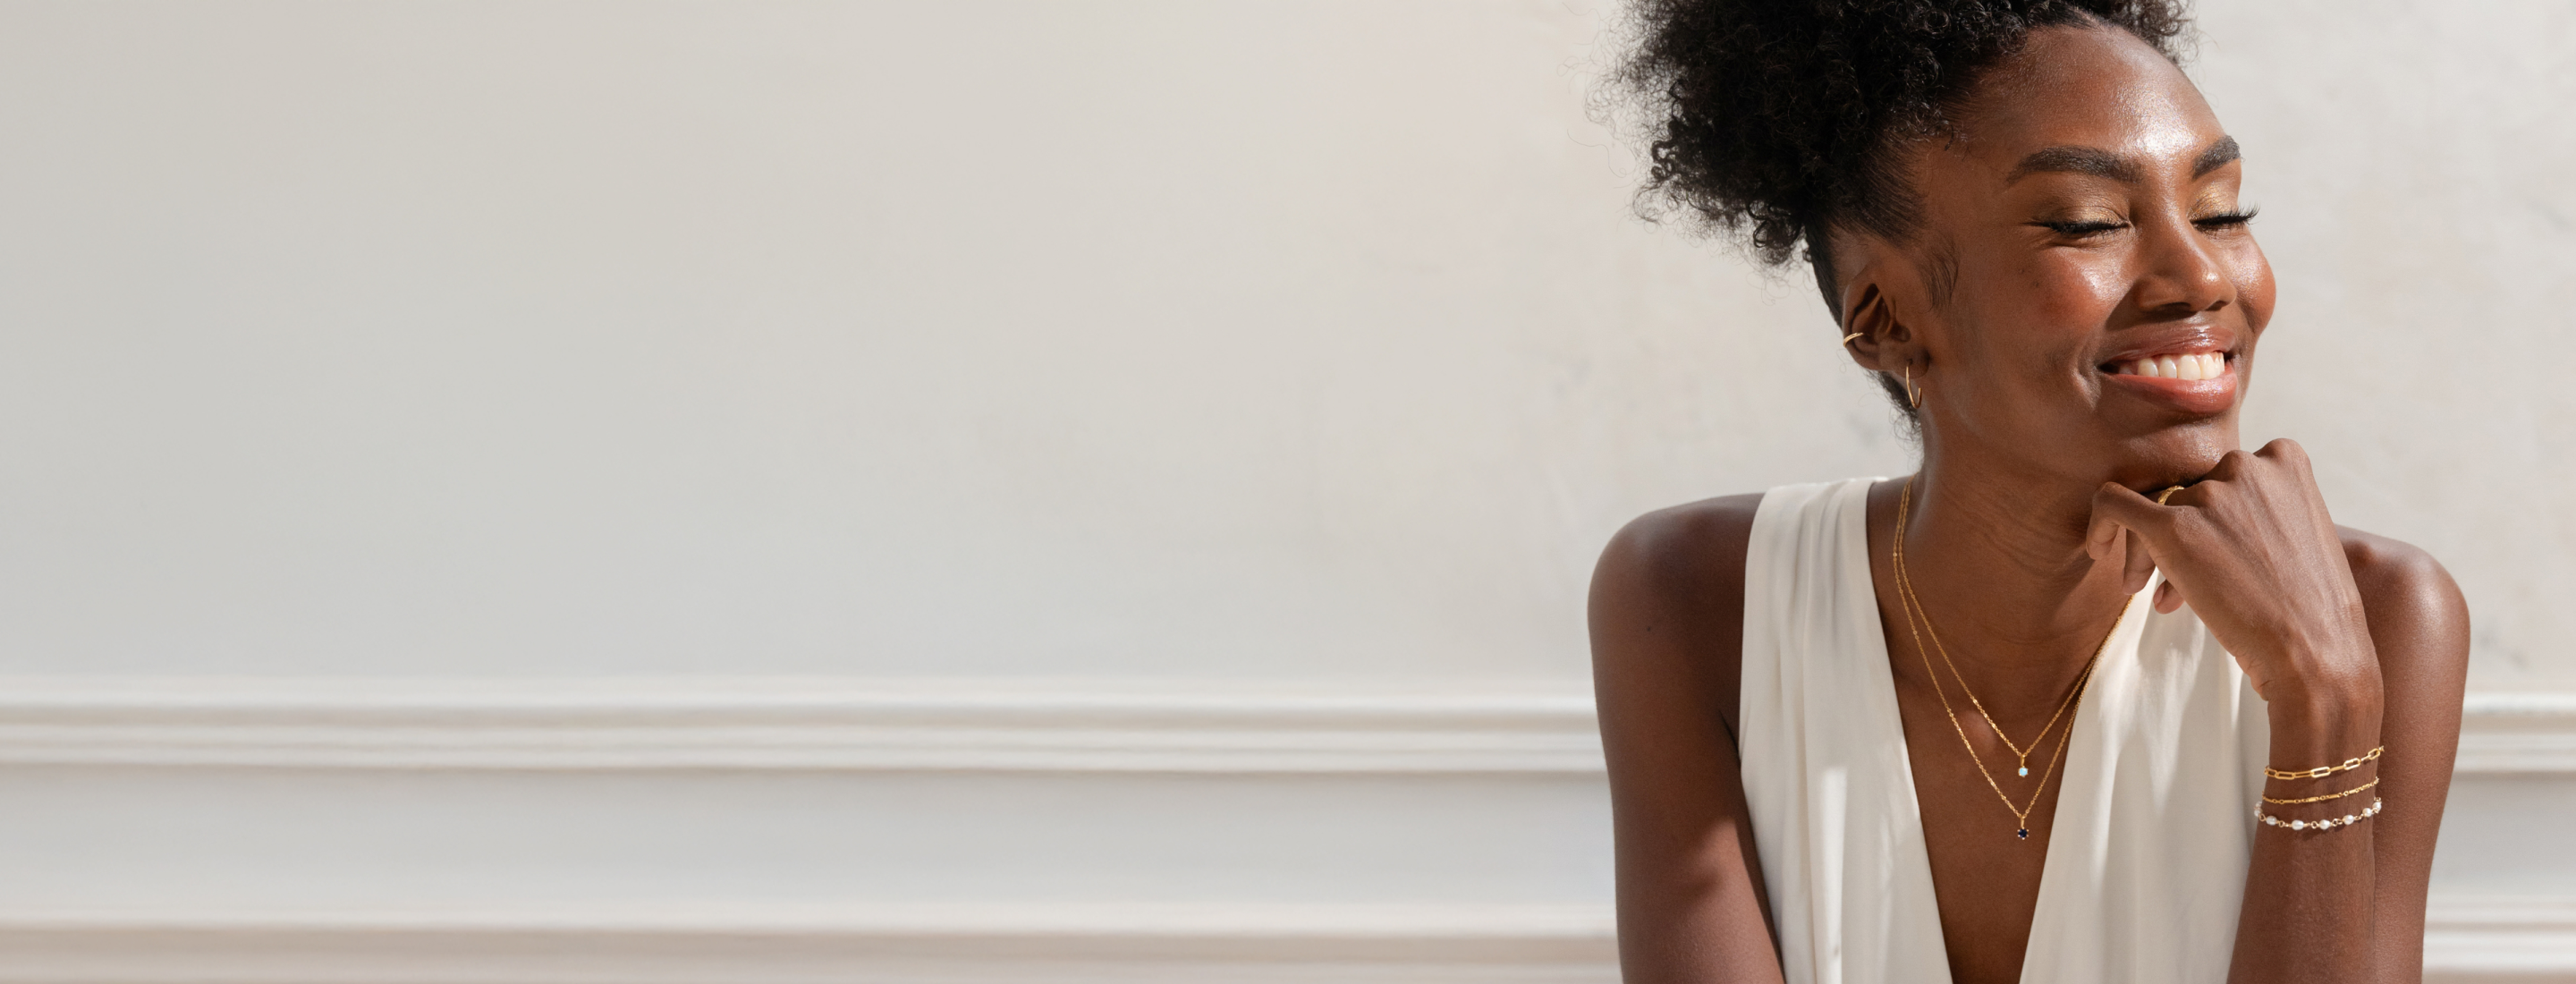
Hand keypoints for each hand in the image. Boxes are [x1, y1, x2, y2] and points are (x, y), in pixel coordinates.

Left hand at [2084, 439, 2381, 710]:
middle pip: (2190, 490)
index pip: (2226, 474)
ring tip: (2161, 598)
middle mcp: (2246, 465)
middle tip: (2186, 587)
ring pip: (2158, 507)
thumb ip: (2261, 506)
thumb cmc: (2311, 606)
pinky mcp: (2173, 526)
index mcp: (2285, 458)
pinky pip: (2112, 503)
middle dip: (2186, 535)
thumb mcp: (2302, 533)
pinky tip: (2096, 550)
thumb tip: (2203, 509)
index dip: (2217, 515)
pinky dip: (2100, 523)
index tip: (2220, 556)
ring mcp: (2210, 494)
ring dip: (2155, 553)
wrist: (2316, 653)